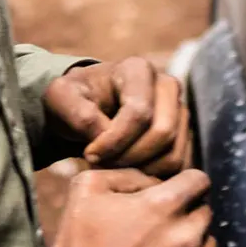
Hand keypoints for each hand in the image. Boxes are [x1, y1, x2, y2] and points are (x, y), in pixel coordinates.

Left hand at [42, 57, 191, 176]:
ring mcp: (180, 110)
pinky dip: (155, 177)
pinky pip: (180, 165)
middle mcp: (167, 85)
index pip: (139, 112)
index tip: (89, 155)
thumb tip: (106, 135)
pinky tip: (128, 173)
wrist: (85, 108)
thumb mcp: (61, 100)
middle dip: (130, 158)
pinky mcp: (184, 135)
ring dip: (142, 170)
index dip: (114, 141)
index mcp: (138, 69)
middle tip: (102, 165)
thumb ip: (79, 115)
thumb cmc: (73, 100)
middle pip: (163, 133)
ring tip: (113, 168)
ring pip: (174, 153)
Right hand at [54, 167, 214, 246]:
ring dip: (188, 245)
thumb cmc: (77, 246)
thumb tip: (153, 180)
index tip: (173, 191)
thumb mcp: (87, 189)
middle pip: (204, 213)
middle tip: (156, 226)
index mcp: (165, 206)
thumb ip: (127, 173)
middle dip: (185, 214)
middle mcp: (186, 238)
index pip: (198, 181)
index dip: (185, 183)